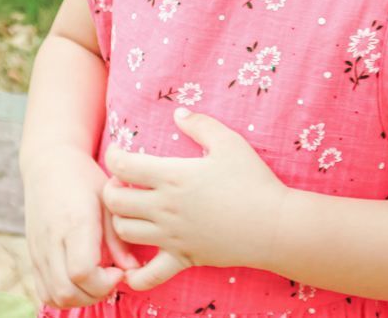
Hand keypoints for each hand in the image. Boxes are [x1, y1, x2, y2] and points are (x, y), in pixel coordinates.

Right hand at [23, 150, 142, 308]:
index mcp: (74, 223)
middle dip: (94, 296)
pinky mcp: (32, 254)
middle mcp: (52, 239)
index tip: (119, 270)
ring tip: (96, 281)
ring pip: (53, 296)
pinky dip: (62, 295)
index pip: (83, 272)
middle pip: (67, 291)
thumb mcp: (108, 199)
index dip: (104, 282)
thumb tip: (131, 269)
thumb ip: (118, 238)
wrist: (48, 164)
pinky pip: (43, 290)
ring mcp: (38, 249)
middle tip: (111, 278)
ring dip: (79, 298)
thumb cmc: (83, 179)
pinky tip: (79, 280)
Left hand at [102, 107, 288, 291]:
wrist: (276, 226)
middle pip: (114, 200)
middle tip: (123, 183)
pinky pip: (150, 276)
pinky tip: (131, 268)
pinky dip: (135, 276)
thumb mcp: (229, 142)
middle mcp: (165, 208)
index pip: (123, 165)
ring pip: (123, 232)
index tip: (120, 153)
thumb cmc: (253, 181)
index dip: (114, 155)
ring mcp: (172, 236)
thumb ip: (200, 124)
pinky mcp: (184, 258)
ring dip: (119, 220)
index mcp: (173, 177)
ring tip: (131, 212)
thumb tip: (178, 112)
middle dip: (111, 188)